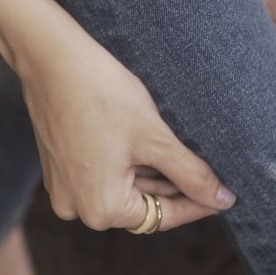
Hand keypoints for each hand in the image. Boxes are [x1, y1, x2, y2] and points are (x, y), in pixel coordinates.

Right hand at [15, 14, 235, 231]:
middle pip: (141, 204)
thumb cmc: (102, 94)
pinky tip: (146, 139)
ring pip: (122, 187)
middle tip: (209, 166)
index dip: (198, 203)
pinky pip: (101, 174)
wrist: (51, 58)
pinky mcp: (57, 167)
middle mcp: (77, 208)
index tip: (224, 194)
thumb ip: (192, 174)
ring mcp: (63, 188)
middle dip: (173, 184)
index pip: (163, 215)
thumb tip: (223, 200)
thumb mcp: (155, 137)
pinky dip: (127, 162)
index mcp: (101, 209)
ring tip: (177, 146)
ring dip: (150, 171)